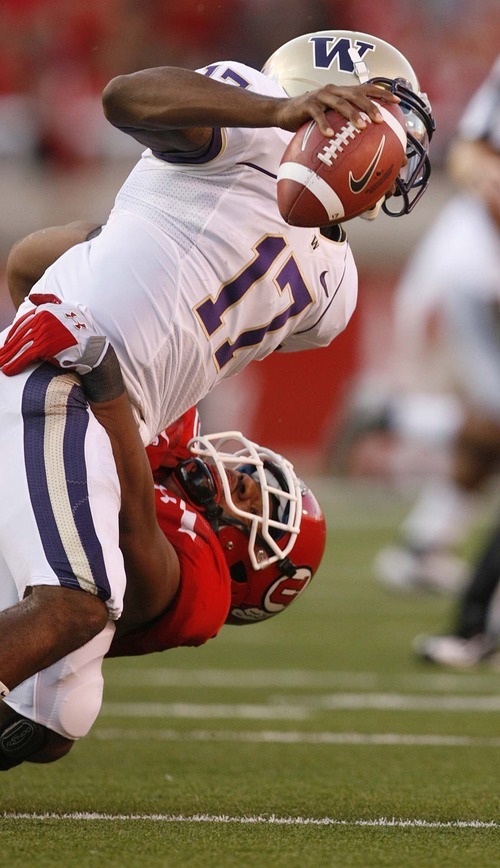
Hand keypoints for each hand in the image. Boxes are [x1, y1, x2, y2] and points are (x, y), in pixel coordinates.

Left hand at [0, 292, 108, 375]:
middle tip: (0, 356)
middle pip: (19, 335)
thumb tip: (31, 297)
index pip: (22, 323)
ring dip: (7, 357)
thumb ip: (47, 300)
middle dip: (8, 347)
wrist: (93, 347)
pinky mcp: (44, 346)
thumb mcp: (65, 308)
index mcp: (45, 311)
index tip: (6, 344)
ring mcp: (43, 333)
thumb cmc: (80, 330)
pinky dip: (14, 364)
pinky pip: (25, 356)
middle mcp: (42, 319)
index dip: (12, 335)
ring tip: (1, 363)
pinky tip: (7, 370)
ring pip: (19, 346)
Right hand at [275, 82, 400, 136]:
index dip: (382, 94)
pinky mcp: (307, 105)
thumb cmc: (310, 118)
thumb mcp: (330, 117)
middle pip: (356, 95)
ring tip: (362, 126)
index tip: (398, 103)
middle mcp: (333, 90)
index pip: (366, 89)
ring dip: (352, 114)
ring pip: (340, 103)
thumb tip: (364, 141)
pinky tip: (331, 135)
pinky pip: (318, 115)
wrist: (283, 111)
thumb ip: (344, 123)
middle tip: (381, 120)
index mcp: (342, 91)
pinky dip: (324, 124)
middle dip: (370, 106)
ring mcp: (320, 96)